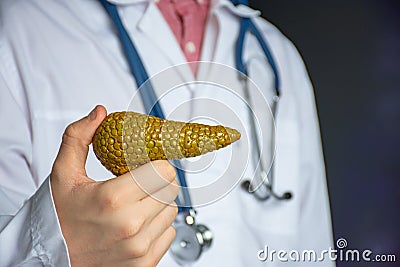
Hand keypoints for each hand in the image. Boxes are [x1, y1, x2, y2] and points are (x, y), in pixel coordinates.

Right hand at [50, 105, 178, 266]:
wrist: (51, 257)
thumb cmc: (60, 216)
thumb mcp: (63, 173)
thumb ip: (79, 137)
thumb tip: (99, 112)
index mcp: (113, 199)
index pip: (164, 170)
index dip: (158, 163)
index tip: (148, 164)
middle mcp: (130, 225)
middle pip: (172, 189)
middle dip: (159, 181)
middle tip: (140, 182)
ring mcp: (139, 247)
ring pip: (172, 211)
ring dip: (159, 203)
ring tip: (134, 205)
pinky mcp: (145, 263)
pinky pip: (170, 233)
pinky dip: (158, 226)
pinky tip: (137, 224)